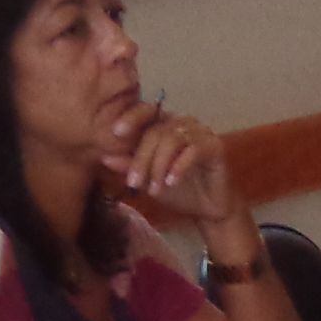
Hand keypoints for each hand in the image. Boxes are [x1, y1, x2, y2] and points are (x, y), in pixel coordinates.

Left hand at [103, 98, 247, 242]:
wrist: (207, 208)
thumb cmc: (178, 190)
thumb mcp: (148, 180)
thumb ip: (130, 167)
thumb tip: (105, 157)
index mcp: (164, 127)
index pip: (146, 112)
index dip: (131, 117)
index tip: (117, 132)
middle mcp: (181, 124)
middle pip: (155, 131)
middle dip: (142, 159)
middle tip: (134, 183)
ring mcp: (200, 132)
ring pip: (172, 139)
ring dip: (159, 166)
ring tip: (155, 189)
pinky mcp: (215, 145)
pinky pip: (193, 150)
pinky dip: (179, 166)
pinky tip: (171, 182)